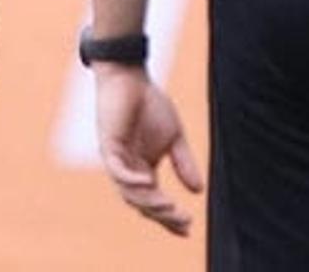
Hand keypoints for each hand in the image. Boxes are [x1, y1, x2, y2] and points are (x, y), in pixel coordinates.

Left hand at [93, 64, 202, 236]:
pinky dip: (132, 180)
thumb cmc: (150, 104)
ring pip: (130, 193)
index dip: (169, 219)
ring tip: (170, 207)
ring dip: (150, 202)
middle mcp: (128, 171)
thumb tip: (198, 191)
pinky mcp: (109, 147)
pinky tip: (149, 184)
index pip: (155, 203)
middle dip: (163, 215)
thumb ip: (184, 163)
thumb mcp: (175, 138)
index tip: (188, 230)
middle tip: (183, 220)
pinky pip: (118, 171)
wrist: (130, 78)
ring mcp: (117, 160)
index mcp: (143, 170)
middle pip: (143, 204)